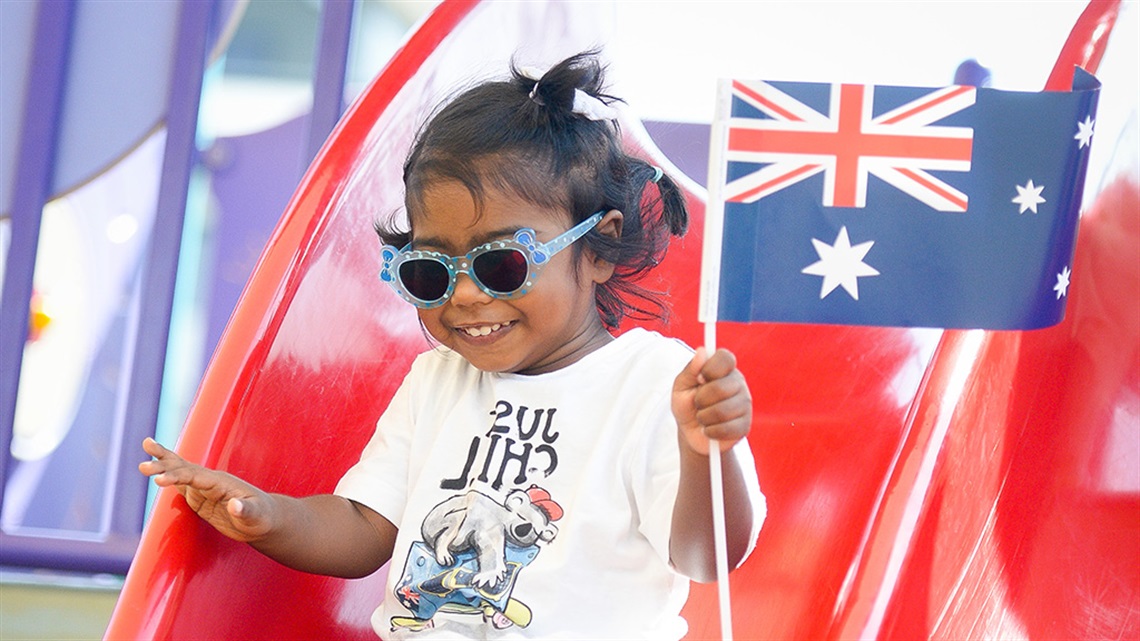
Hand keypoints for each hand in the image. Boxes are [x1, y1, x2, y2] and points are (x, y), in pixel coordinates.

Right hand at [139, 438, 275, 542]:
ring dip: (163, 465)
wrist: (263, 520)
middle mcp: (211, 482)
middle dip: (165, 465)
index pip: (195, 476)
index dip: (176, 476)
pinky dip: (168, 478)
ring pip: (180, 473)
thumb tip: (235, 505)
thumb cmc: (262, 518)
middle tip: (143, 465)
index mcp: (222, 482)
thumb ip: (246, 510)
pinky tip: (156, 472)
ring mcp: (204, 489)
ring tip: (144, 455)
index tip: (158, 480)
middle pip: (184, 469)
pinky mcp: (200, 499)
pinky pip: (181, 485)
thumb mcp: (256, 516)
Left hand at [672, 348, 751, 454]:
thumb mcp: (681, 386)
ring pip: (722, 411)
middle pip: (720, 388)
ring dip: (704, 418)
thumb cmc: (686, 405)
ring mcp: (744, 404)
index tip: (699, 379)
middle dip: (700, 400)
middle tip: (698, 403)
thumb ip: (691, 370)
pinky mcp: (745, 425)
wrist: (691, 433)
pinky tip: (710, 429)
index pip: (725, 358)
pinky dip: (711, 431)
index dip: (710, 368)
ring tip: (703, 417)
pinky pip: (726, 429)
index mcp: (724, 369)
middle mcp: (738, 383)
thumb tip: (701, 351)